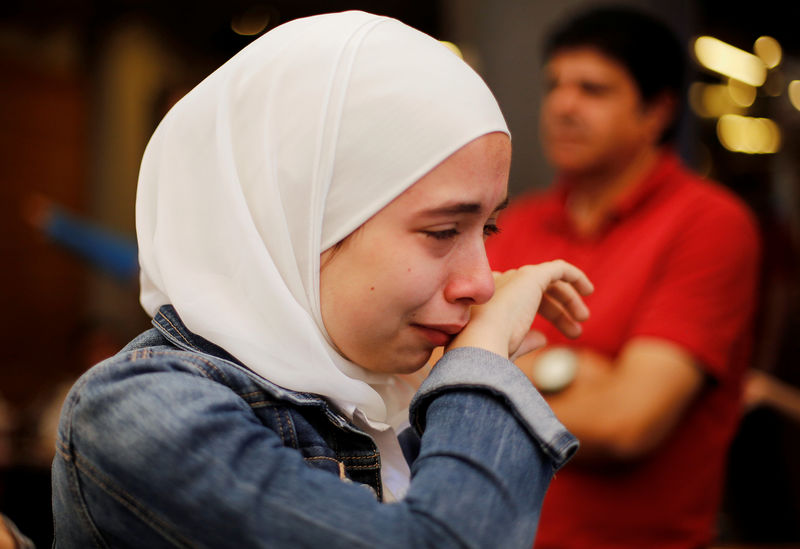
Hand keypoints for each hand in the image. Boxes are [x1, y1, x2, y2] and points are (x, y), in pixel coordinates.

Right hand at [449, 260, 592, 360]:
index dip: (541, 315)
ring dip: (568, 299)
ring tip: (583, 319)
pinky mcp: (531, 275)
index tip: (551, 339)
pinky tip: (588, 290)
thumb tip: (543, 339)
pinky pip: (558, 269)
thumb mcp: (508, 347)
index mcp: (490, 300)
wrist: (480, 340)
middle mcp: (500, 285)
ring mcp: (514, 278)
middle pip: (536, 293)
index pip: (520, 302)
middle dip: (557, 312)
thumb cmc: (488, 351)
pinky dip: (575, 276)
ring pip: (549, 282)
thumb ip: (526, 340)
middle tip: (576, 332)